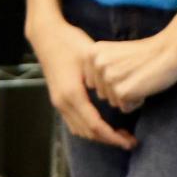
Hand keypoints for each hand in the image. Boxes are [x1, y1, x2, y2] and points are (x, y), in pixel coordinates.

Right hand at [26, 13, 135, 149]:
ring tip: (119, 135)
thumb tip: (124, 95)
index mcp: (72, 94)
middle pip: (88, 133)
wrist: (46, 35)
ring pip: (80, 131)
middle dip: (109, 140)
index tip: (130, 141)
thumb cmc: (70, 42)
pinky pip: (74, 124)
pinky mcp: (58, 100)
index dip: (113, 137)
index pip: (95, 125)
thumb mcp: (90, 56)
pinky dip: (90, 129)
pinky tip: (103, 125)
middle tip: (129, 141)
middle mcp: (63, 103)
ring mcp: (58, 103)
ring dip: (99, 136)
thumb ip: (104, 77)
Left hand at [86, 29, 176, 111]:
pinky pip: (125, 108)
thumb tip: (90, 87)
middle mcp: (96, 64)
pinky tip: (145, 86)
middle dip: (120, 89)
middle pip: (103, 94)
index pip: (94, 83)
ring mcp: (108, 78)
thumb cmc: (146, 53)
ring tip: (140, 77)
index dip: (114, 80)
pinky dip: (137, 102)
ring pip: (114, 102)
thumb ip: (100, 67)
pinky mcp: (121, 92)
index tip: (127, 66)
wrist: (170, 49)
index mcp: (92, 53)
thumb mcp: (113, 54)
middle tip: (136, 72)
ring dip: (129, 96)